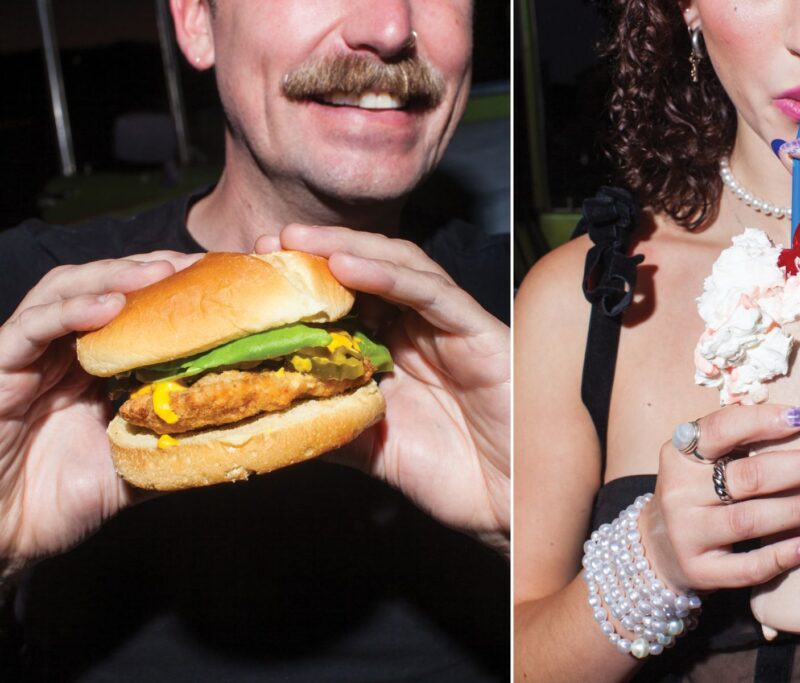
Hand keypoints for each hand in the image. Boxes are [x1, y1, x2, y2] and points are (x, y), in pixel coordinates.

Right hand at [0, 253, 201, 568]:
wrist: (3, 535)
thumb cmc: (58, 504)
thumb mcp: (134, 471)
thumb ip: (173, 449)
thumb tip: (234, 440)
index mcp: (95, 368)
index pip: (134, 310)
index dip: (172, 290)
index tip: (218, 281)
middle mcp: (63, 353)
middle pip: (104, 288)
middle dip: (148, 270)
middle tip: (193, 264)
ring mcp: (30, 357)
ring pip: (67, 292)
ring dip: (114, 276)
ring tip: (158, 272)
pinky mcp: (0, 367)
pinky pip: (32, 327)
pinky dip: (71, 311)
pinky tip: (109, 306)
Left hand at [255, 225, 509, 553]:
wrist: (511, 508)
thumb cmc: (456, 477)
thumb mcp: (371, 449)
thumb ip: (329, 425)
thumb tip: (267, 416)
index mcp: (397, 353)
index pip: (348, 301)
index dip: (304, 284)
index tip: (255, 276)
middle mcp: (422, 332)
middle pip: (370, 272)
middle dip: (319, 253)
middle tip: (269, 245)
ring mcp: (451, 329)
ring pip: (402, 269)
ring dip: (350, 249)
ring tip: (301, 241)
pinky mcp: (481, 332)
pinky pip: (435, 295)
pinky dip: (392, 276)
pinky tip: (351, 266)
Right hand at [642, 405, 799, 591]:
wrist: (658, 548)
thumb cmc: (696, 492)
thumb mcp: (701, 460)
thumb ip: (736, 440)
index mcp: (679, 454)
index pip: (721, 430)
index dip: (766, 421)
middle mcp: (679, 492)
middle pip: (749, 476)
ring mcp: (687, 534)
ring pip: (752, 520)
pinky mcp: (700, 571)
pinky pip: (749, 566)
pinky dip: (786, 555)